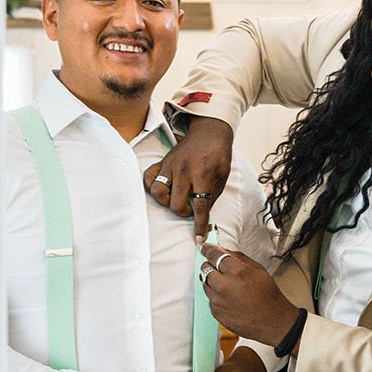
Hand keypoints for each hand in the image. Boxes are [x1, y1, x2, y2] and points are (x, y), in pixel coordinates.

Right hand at [143, 116, 233, 240]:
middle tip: (192, 207)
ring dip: (167, 202)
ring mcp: (170, 166)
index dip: (200, 225)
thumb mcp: (223, 176)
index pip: (200, 205)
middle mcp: (184, 171)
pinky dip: (152, 188)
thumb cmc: (218, 155)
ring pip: (158, 193)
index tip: (199, 238)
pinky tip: (164, 189)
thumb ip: (212, 195)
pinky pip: (148, 179)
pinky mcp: (162, 163)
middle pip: (177, 204)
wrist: (209, 132)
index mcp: (203, 174)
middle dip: (184, 212)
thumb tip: (203, 216)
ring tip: (177, 198)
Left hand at [199, 243, 298, 346]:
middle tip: (220, 269)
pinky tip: (230, 299)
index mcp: (237, 272)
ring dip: (213, 282)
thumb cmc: (268, 295)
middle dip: (211, 266)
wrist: (272, 321)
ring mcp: (218, 301)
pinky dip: (216, 296)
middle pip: (206, 268)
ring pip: (205, 284)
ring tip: (228, 286)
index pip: (215, 255)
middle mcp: (224, 286)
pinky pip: (210, 298)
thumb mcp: (259, 270)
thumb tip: (223, 250)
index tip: (204, 247)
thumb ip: (239, 257)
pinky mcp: (216, 312)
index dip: (208, 249)